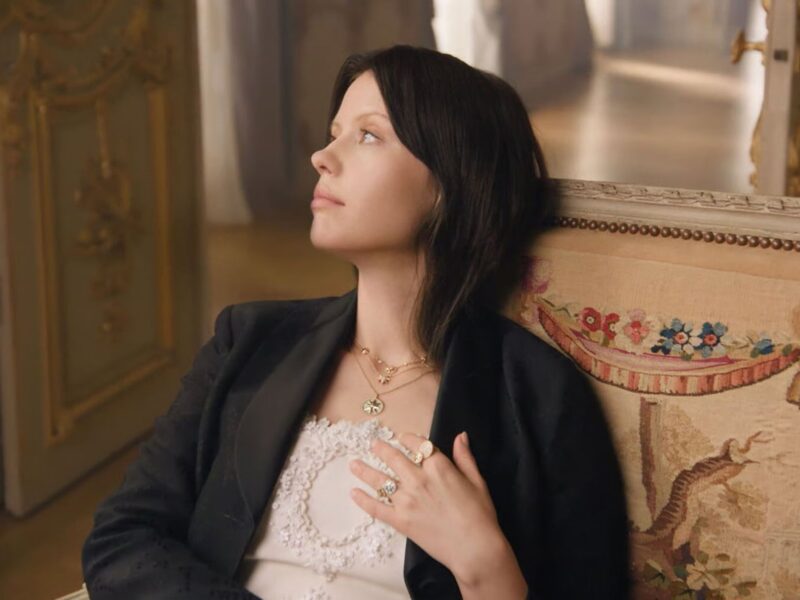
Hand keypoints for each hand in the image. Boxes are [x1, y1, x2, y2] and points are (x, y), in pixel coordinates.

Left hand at [348, 430, 505, 582]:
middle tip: (373, 444)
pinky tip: (354, 493)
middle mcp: (418, 479)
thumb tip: (461, 436)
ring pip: (380, 480)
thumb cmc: (480, 515)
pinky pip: (376, 508)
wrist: (474, 548)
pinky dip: (363, 500)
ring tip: (354, 464)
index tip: (403, 437)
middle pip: (394, 458)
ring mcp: (407, 500)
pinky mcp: (400, 520)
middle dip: (382, 449)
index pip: (418, 444)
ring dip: (365, 470)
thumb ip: (465, 457)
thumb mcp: (477, 481)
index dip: (409, 438)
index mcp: (439, 467)